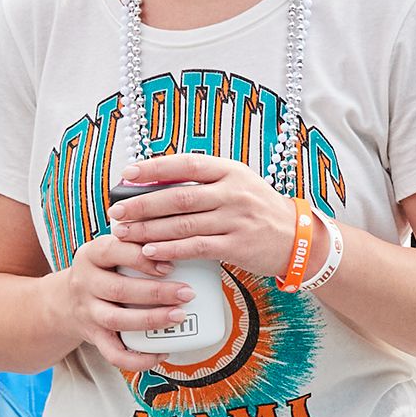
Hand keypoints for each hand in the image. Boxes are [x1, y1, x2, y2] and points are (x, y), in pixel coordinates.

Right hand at [55, 231, 197, 375]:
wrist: (66, 301)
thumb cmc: (104, 270)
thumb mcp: (111, 250)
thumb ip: (137, 243)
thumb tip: (183, 239)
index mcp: (91, 255)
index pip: (112, 251)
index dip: (141, 258)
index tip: (170, 263)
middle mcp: (85, 283)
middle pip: (119, 289)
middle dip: (156, 292)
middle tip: (188, 293)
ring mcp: (88, 312)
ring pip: (117, 320)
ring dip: (151, 320)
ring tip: (180, 316)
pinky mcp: (94, 337)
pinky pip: (114, 354)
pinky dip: (139, 358)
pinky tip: (163, 352)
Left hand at [112, 151, 296, 278]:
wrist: (298, 238)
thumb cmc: (260, 211)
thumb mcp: (238, 185)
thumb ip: (204, 184)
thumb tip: (155, 186)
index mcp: (231, 171)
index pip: (186, 164)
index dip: (154, 168)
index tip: (127, 175)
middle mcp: (233, 192)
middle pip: (178, 197)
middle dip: (142, 205)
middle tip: (117, 212)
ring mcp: (236, 219)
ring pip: (182, 224)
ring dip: (148, 230)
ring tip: (125, 233)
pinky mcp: (237, 246)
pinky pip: (196, 247)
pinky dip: (170, 249)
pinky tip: (150, 251)